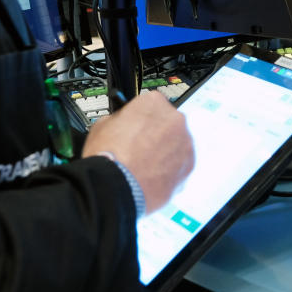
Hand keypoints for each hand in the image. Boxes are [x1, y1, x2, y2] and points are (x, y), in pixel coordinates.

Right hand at [83, 90, 194, 213]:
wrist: (117, 187)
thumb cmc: (108, 157)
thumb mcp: (102, 125)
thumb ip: (119, 119)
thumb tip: (120, 122)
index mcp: (153, 103)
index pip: (151, 104)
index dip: (141, 118)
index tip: (135, 127)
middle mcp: (174, 119)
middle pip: (166, 123)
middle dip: (155, 134)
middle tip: (139, 148)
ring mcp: (185, 142)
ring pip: (175, 144)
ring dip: (164, 152)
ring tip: (143, 166)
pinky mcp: (189, 165)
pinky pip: (179, 163)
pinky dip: (169, 169)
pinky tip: (151, 176)